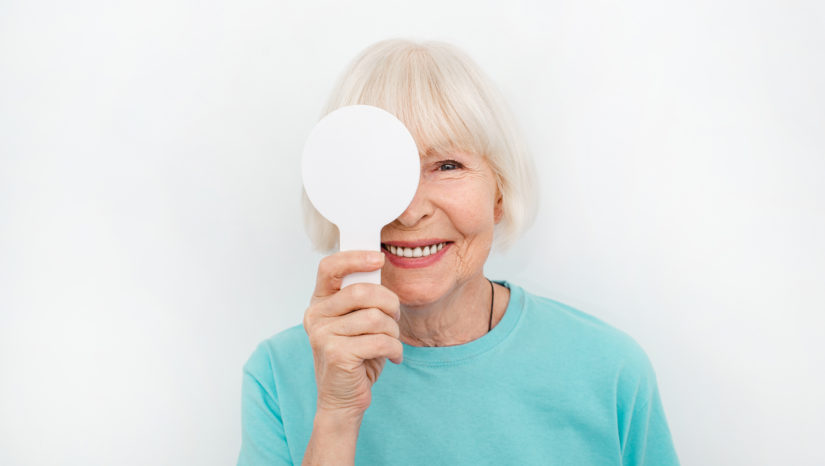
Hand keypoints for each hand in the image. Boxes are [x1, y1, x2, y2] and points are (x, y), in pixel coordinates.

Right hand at [303, 250, 402, 417]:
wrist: (343, 399)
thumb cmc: (355, 356)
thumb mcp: (356, 322)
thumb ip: (362, 298)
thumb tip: (378, 265)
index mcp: (319, 303)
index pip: (329, 267)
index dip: (354, 258)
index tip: (379, 258)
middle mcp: (316, 316)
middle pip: (362, 291)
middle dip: (389, 303)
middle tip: (395, 318)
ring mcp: (323, 335)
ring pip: (375, 317)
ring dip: (393, 331)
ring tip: (391, 342)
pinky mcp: (337, 354)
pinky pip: (380, 341)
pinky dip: (395, 349)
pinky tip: (393, 357)